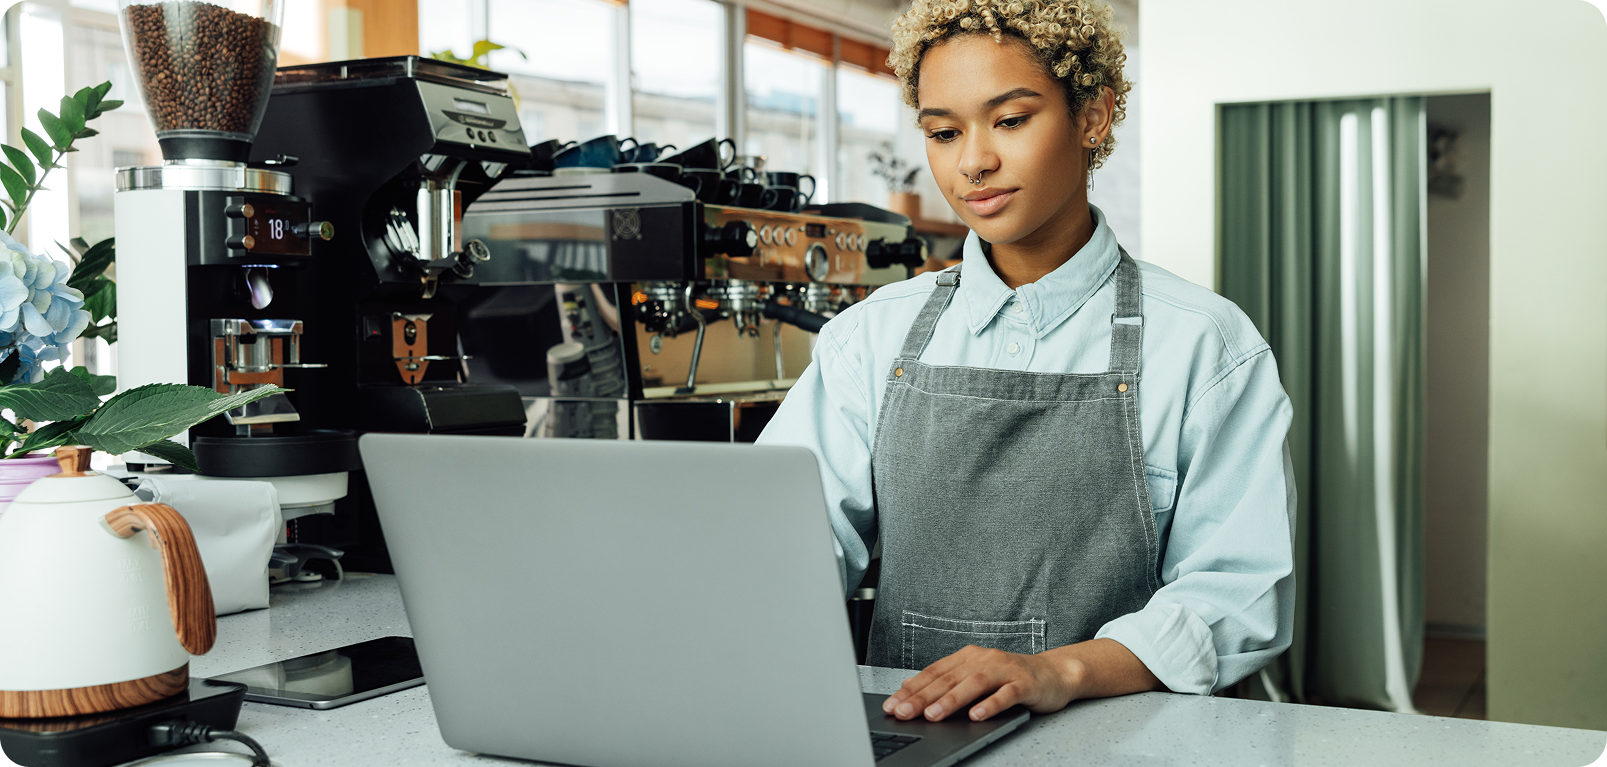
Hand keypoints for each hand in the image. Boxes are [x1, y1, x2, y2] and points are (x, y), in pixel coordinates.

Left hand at [881, 645, 1083, 721]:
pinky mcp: (1025, 684)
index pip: (934, 672)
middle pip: (949, 678)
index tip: (892, 704)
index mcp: (968, 656)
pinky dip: (990, 705)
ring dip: (951, 700)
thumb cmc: (1012, 677)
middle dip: (923, 696)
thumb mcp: (975, 675)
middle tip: (904, 712)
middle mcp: (984, 659)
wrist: (1055, 674)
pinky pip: (1006, 695)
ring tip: (933, 715)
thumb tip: (909, 685)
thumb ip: (946, 680)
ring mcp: (1005, 670)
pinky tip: (976, 716)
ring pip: (974, 684)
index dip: (911, 688)